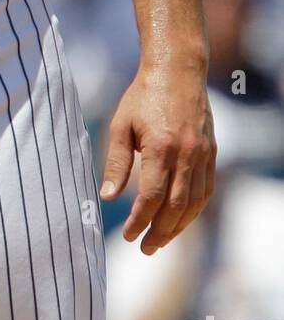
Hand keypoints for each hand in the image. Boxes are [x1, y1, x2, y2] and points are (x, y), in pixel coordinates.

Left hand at [100, 61, 215, 253]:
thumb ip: (116, 162)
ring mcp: (202, 155)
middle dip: (159, 232)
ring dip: (177, 227)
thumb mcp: (121, 125)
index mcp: (161, 148)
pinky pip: (206, 191)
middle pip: (175, 207)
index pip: (152, 197)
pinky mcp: (211, 154)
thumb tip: (108, 196)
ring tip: (159, 240)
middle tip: (144, 248)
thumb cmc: (142, 96)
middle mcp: (186, 155)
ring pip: (194, 204)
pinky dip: (193, 210)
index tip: (128, 234)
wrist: (177, 71)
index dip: (139, 221)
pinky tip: (179, 219)